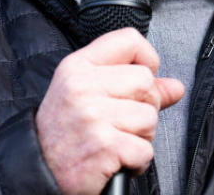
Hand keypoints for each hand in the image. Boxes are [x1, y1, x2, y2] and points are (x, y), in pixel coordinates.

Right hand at [36, 27, 184, 194]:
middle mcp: (83, 87)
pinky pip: (145, 150)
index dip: (147, 59)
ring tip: (115, 142)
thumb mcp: (87, 95)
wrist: (38, 172)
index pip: (129, 40)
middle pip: (146, 81)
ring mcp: (93, 115)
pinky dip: (137, 161)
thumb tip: (175, 86)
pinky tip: (116, 160)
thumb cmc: (64, 133)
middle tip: (119, 123)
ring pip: (149, 117)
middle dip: (143, 107)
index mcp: (78, 67)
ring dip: (140, 137)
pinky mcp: (104, 145)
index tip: (141, 81)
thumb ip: (131, 85)